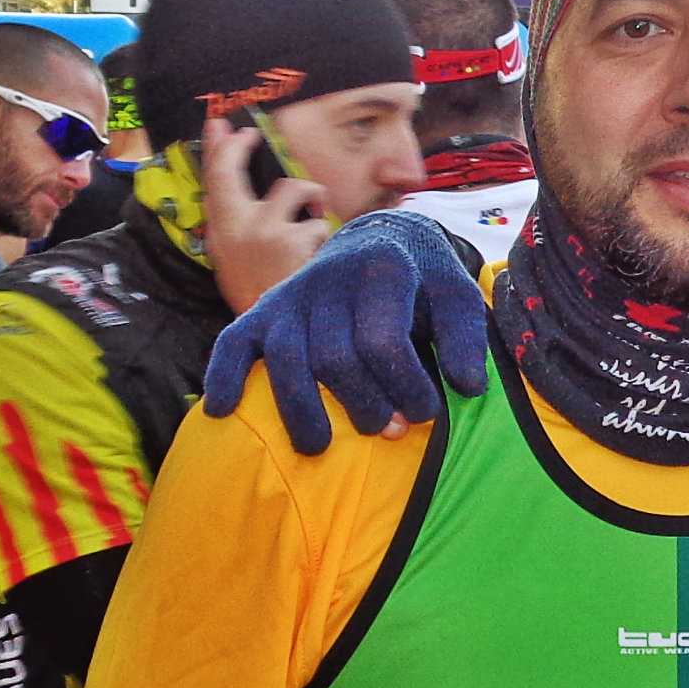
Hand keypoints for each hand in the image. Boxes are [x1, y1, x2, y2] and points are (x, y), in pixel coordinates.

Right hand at [196, 114, 332, 314]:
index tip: (224, 125)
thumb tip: (232, 188)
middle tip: (253, 136)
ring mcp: (266, 230)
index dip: (218, 146)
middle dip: (242, 147)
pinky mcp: (295, 239)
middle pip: (234, 170)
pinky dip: (324, 237)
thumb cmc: (258, 293)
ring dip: (309, 201)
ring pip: (294, 188)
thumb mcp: (232, 259)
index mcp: (220, 232)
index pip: (212, 178)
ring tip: (311, 224)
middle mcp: (237, 226)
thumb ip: (233, 221)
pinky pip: (319, 222)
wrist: (278, 331)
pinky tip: (318, 257)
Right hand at [201, 206, 489, 451]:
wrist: (380, 239)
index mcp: (381, 270)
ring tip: (317, 448)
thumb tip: (467, 386)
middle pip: (332, 356)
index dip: (405, 386)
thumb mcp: (457, 295)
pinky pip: (233, 341)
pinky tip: (222, 410)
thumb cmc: (423, 281)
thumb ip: (465, 336)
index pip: (382, 340)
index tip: (426, 413)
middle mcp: (329, 280)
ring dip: (299, 409)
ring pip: (284, 357)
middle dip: (360, 404)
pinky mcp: (263, 310)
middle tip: (387, 430)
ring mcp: (291, 295)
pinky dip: (224, 374)